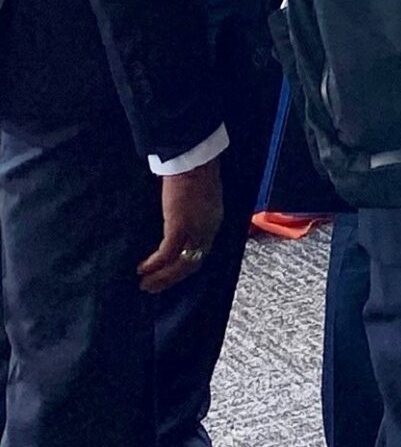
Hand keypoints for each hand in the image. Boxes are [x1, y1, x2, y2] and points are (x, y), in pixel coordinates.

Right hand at [138, 160, 223, 292]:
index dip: (186, 266)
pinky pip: (167, 253)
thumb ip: (193, 210)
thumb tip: (176, 218)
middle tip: (153, 287)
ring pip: (181, 264)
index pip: (201, 251)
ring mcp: (195, 230)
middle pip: (193, 263)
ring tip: (145, 284)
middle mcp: (208, 229)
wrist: (194, 159)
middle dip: (172, 278)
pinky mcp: (180, 226)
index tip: (170, 275)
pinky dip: (154, 264)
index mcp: (213, 221)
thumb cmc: (194, 172)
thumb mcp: (199, 196)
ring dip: (162, 277)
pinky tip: (141, 269)